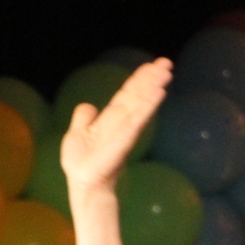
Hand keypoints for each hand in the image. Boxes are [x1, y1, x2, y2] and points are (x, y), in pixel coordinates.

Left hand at [60, 59, 171, 191]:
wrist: (83, 182)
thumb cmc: (81, 163)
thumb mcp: (77, 133)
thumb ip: (84, 118)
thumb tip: (89, 105)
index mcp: (111, 119)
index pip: (127, 94)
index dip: (139, 79)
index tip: (152, 65)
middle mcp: (122, 122)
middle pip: (138, 94)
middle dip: (152, 78)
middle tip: (167, 63)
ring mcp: (125, 129)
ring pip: (141, 103)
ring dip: (154, 86)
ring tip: (167, 72)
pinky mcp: (125, 138)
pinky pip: (139, 118)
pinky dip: (148, 105)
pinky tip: (159, 93)